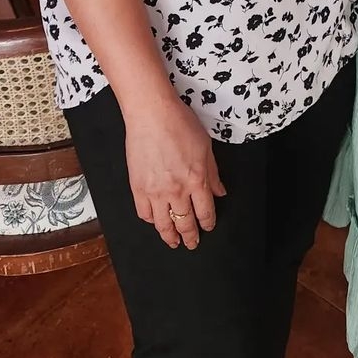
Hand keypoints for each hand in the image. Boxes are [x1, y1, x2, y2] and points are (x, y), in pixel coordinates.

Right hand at [124, 96, 225, 249]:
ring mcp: (155, 192)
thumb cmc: (180, 123)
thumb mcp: (206, 146)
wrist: (152, 114)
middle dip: (190, 236)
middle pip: (185, 223)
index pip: (205, 212)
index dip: (208, 223)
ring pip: (163, 225)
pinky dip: (151, 221)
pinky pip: (144, 213)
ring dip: (170, 237)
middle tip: (192, 243)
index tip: (208, 227)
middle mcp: (177, 190)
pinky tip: (155, 221)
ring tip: (173, 242)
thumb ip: (213, 173)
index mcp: (197, 180)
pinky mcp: (137, 188)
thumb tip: (220, 192)